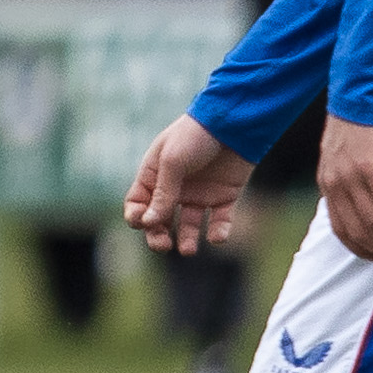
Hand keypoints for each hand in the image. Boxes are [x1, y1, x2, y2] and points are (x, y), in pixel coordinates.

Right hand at [124, 112, 253, 255]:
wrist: (234, 123)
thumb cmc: (195, 136)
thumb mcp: (172, 162)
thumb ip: (162, 194)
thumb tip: (148, 223)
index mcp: (154, 175)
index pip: (137, 204)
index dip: (137, 217)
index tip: (144, 222)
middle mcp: (175, 188)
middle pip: (160, 220)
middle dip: (158, 235)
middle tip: (164, 245)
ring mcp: (199, 193)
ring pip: (188, 225)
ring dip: (186, 239)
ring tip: (188, 249)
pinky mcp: (224, 197)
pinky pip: (219, 221)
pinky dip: (217, 232)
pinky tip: (216, 237)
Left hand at [315, 117, 372, 260]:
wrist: (359, 91)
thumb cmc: (358, 123)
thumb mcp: (344, 156)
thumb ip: (351, 181)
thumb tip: (369, 206)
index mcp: (327, 185)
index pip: (341, 230)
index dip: (362, 249)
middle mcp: (336, 185)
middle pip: (363, 232)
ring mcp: (352, 176)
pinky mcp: (372, 166)